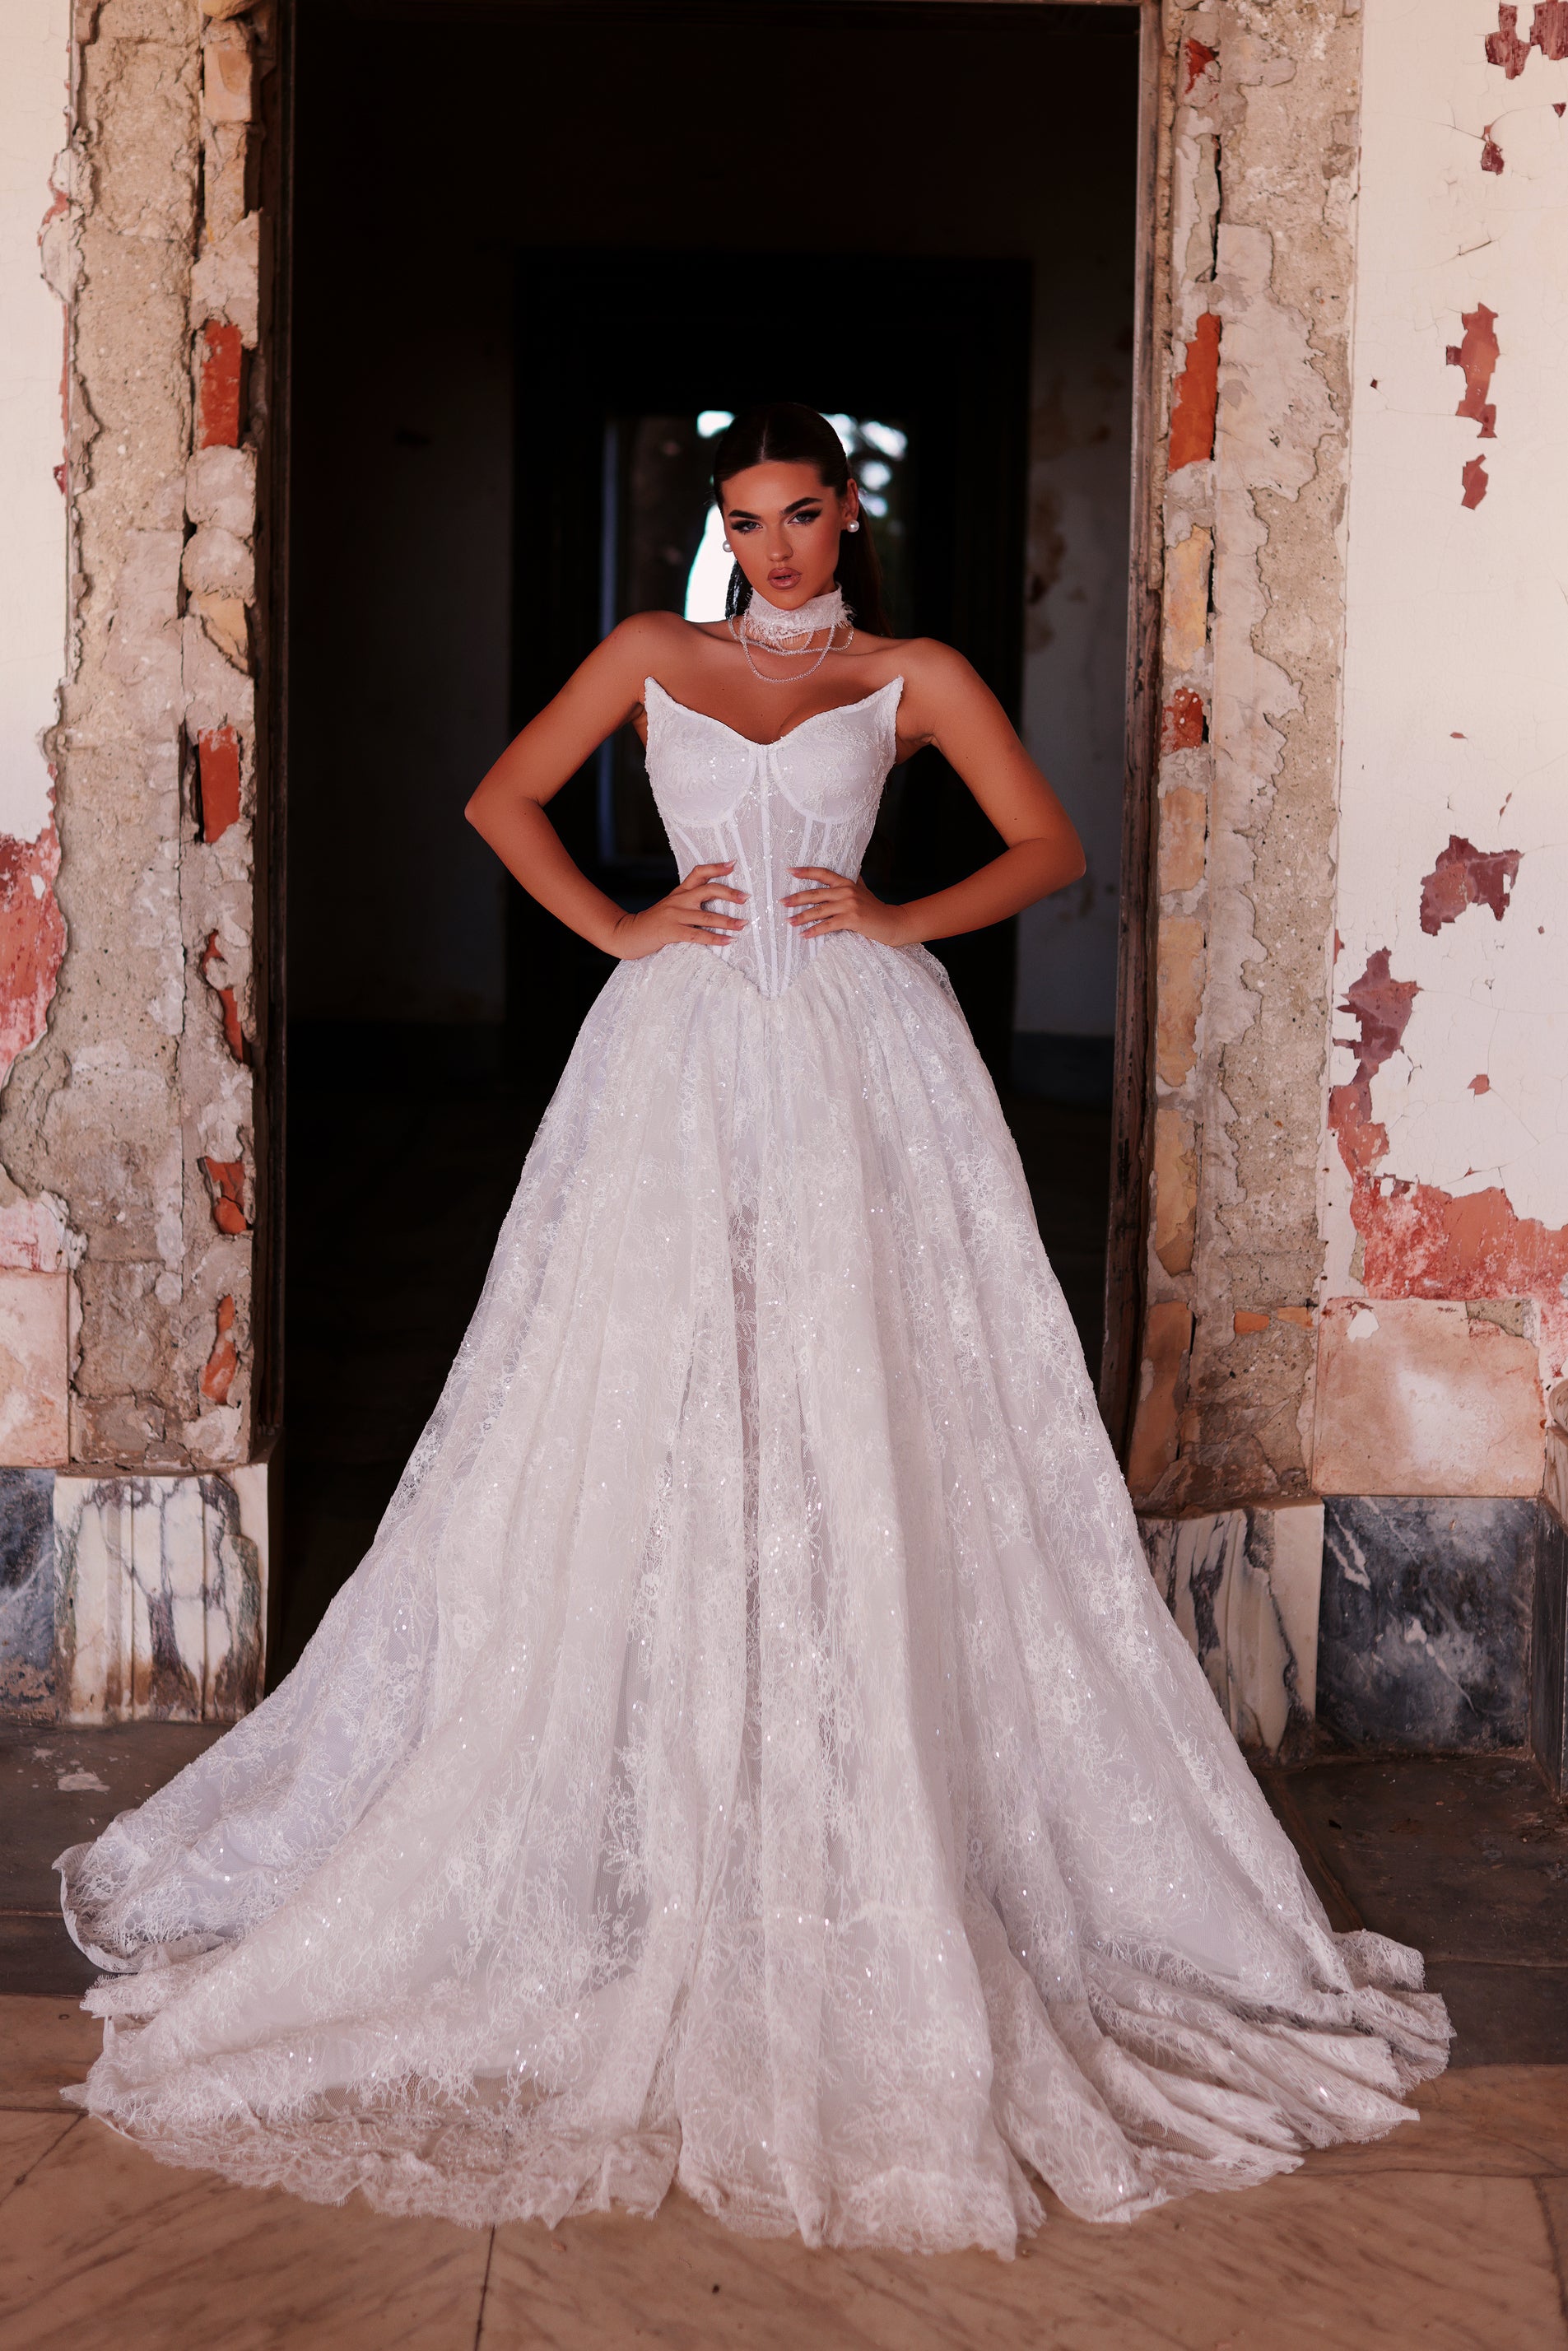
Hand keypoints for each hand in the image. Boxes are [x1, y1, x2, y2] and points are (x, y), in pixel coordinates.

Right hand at [609, 862, 747, 960]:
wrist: (629, 934)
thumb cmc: (654, 922)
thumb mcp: (670, 906)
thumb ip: (688, 901)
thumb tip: (715, 902)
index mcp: (679, 892)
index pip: (698, 872)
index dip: (716, 867)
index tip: (733, 864)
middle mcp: (678, 900)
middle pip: (708, 890)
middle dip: (729, 893)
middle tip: (745, 897)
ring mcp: (674, 915)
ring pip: (707, 917)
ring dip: (728, 922)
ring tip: (743, 924)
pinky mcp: (671, 932)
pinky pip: (698, 936)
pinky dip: (715, 939)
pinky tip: (728, 941)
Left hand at [780, 867, 905, 945]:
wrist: (892, 922)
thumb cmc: (876, 908)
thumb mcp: (864, 891)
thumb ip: (855, 882)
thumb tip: (854, 870)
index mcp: (847, 883)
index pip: (823, 873)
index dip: (806, 871)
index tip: (790, 871)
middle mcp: (846, 891)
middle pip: (815, 893)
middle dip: (796, 898)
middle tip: (781, 902)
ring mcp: (849, 905)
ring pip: (819, 911)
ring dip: (801, 917)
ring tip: (789, 922)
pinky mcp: (851, 919)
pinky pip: (827, 925)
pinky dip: (814, 931)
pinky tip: (804, 935)